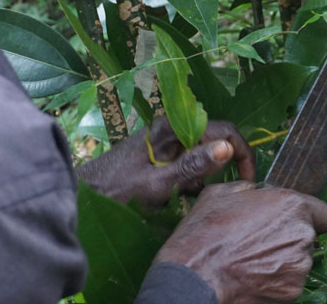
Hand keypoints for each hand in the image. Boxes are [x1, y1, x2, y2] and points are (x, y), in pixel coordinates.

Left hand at [75, 117, 254, 206]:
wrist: (79, 198)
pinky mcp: (158, 154)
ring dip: (206, 176)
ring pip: (202, 153)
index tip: (247, 182)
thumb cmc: (115, 191)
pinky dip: (191, 180)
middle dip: (223, 167)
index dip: (242, 153)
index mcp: (173, 127)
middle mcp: (171, 127)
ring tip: (195, 199)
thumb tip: (228, 148)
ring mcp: (164, 140)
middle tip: (223, 194)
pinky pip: (188, 162)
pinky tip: (180, 198)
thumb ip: (193, 166)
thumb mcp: (157, 184)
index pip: (225, 130)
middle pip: (215, 140)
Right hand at [155, 181, 326, 302]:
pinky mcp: (292, 291)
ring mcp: (299, 265)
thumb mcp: (221, 193)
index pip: (325, 214)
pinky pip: (290, 281)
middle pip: (309, 237)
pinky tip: (252, 276)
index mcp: (292, 205)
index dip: (311, 217)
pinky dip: (276, 280)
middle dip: (290, 238)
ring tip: (252, 260)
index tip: (295, 222)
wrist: (193, 279)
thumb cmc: (205, 234)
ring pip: (299, 260)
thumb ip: (249, 188)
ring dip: (283, 259)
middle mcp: (302, 234)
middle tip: (261, 241)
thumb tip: (254, 190)